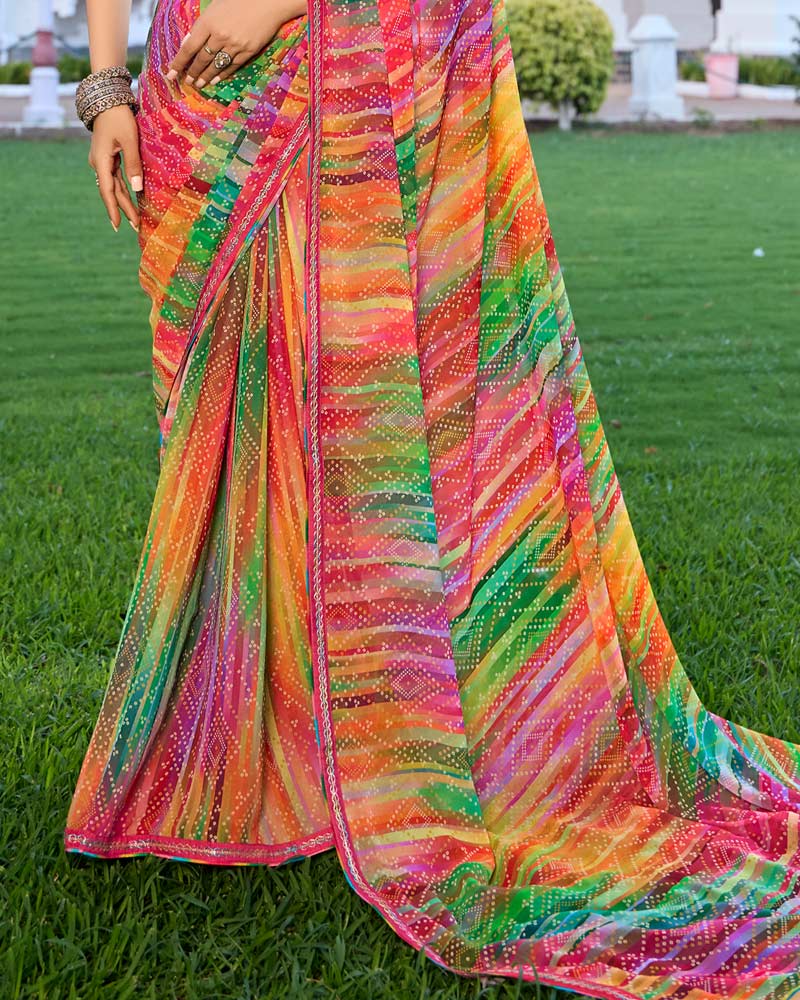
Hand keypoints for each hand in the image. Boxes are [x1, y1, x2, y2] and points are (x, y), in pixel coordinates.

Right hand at [88, 104, 141, 232]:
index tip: (118, 225)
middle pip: (112, 192)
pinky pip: (116, 178)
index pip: (108, 191)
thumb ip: (133, 164)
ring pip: (115, 186)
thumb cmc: (119, 117)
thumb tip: (137, 189)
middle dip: (124, 210)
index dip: (113, 209)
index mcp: (101, 161)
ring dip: (125, 202)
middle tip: (135, 227)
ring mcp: (102, 161)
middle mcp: (99, 164)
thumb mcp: (129, 140)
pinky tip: (131, 201)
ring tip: (135, 219)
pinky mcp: (108, 158)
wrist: (107, 99)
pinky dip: (124, 190)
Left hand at [166, 0, 307, 89]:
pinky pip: (231, 67)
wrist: (267, 2)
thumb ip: (202, 25)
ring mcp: (235, 45)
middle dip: (192, 72)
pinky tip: (215, 79)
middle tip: (187, 81)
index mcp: (209, 22)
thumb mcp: (215, 8)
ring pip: (216, 66)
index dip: (179, 62)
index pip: (189, 48)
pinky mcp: (248, 51)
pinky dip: (222, 74)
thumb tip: (190, 42)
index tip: (171, 73)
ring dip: (205, 77)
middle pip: (202, 60)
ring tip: (199, 84)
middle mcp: (220, 36)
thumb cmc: (239, 1)